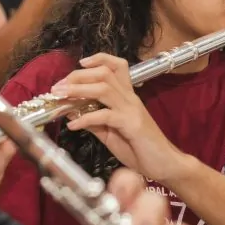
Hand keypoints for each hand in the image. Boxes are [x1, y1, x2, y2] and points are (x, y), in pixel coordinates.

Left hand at [52, 53, 183, 182]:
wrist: (165, 165)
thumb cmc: (141, 150)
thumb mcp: (111, 134)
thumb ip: (94, 122)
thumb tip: (72, 112)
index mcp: (127, 97)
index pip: (117, 66)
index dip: (98, 59)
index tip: (80, 63)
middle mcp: (130, 99)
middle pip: (104, 73)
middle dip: (78, 76)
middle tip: (58, 86)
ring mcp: (132, 110)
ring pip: (104, 88)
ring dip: (79, 90)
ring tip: (61, 96)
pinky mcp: (132, 125)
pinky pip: (105, 116)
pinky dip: (85, 118)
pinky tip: (73, 125)